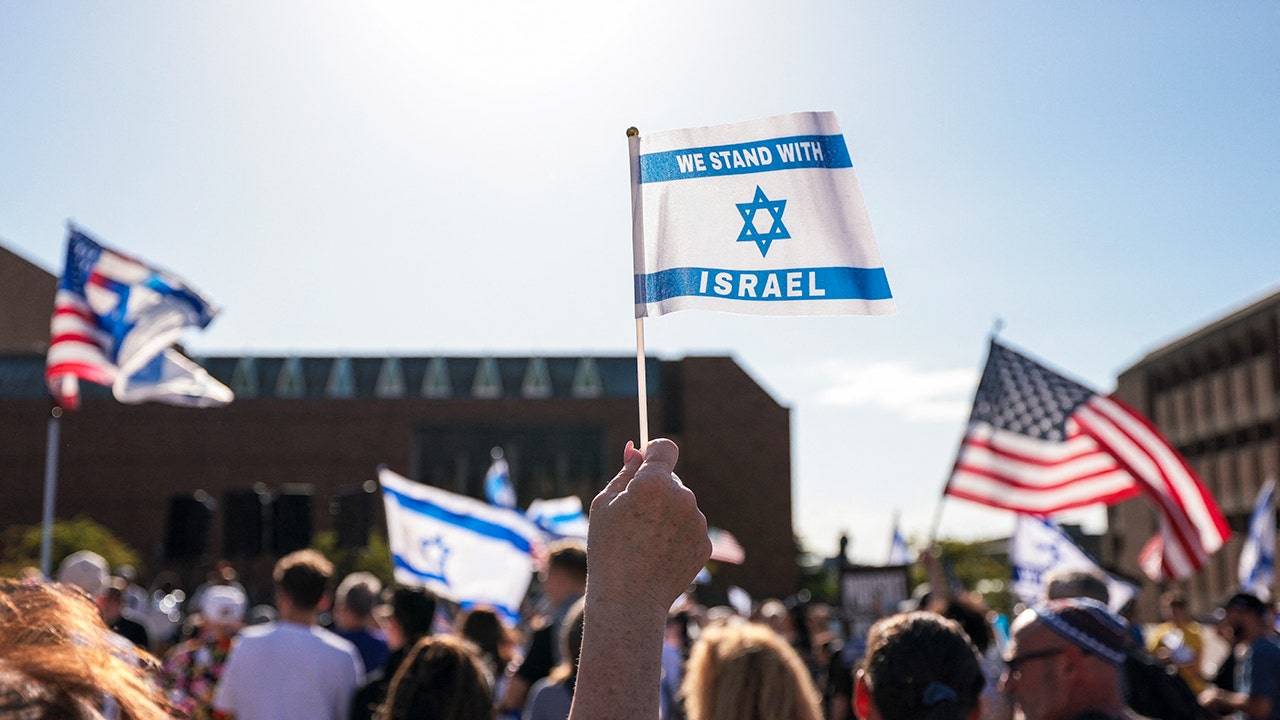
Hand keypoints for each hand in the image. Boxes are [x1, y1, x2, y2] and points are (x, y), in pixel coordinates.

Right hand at [585, 439, 710, 616]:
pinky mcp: (706, 543)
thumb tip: (636, 449)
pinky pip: (690, 528)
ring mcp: (698, 522)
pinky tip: (660, 555)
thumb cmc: (608, 549)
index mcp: (654, 483)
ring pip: (682, 506)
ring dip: (668, 514)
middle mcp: (683, 497)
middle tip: (634, 520)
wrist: (629, 599)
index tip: (645, 464)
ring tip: (645, 543)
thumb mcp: (604, 505)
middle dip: (656, 491)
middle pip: (671, 481)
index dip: (654, 453)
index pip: (665, 448)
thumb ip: (625, 473)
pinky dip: (677, 536)